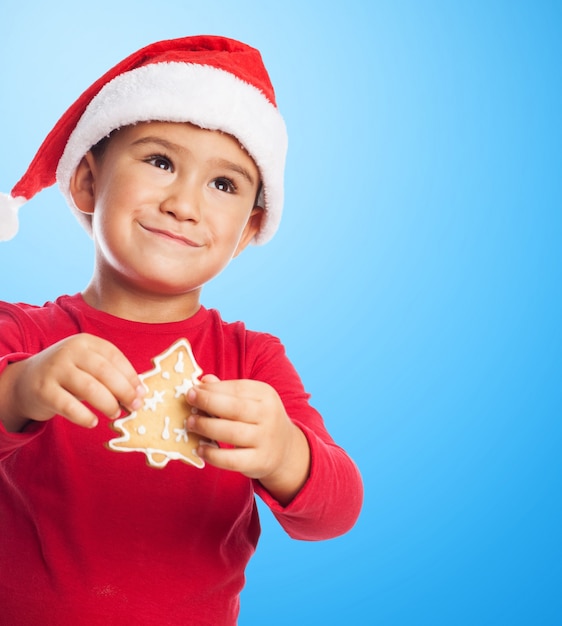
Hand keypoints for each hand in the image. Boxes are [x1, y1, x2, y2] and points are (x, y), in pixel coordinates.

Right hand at [1, 333, 143, 430]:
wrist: (26, 381)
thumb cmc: (68, 375)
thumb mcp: (89, 368)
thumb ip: (112, 376)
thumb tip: (140, 394)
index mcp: (86, 342)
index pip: (114, 356)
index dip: (131, 376)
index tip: (141, 393)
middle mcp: (70, 351)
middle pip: (105, 371)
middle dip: (124, 391)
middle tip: (134, 407)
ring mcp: (54, 369)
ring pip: (89, 388)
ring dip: (107, 404)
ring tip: (115, 414)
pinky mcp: (43, 390)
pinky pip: (68, 405)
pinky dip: (84, 416)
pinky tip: (93, 422)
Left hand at [187, 375, 310, 504]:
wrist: (284, 449)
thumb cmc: (259, 419)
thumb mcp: (250, 400)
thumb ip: (228, 391)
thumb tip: (203, 381)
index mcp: (266, 395)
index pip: (237, 388)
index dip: (213, 389)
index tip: (193, 390)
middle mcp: (269, 415)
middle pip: (235, 408)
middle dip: (208, 403)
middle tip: (189, 401)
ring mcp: (265, 440)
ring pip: (232, 433)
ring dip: (206, 427)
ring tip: (191, 424)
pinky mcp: (259, 461)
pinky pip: (232, 459)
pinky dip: (212, 454)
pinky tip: (200, 449)